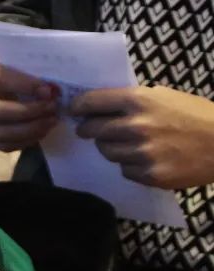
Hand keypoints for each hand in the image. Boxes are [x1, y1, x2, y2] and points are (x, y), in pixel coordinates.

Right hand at [0, 54, 58, 151]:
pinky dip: (26, 140)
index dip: (25, 86)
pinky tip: (42, 130)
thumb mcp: (24, 63)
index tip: (49, 90)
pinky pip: (4, 145)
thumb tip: (52, 90)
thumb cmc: (20, 70)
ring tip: (51, 120)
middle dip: (30, 112)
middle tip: (52, 107)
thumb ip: (36, 70)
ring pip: (1, 132)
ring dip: (30, 129)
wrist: (7, 83)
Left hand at [72, 85, 213, 188]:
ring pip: (107, 151)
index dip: (79, 107)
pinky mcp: (149, 174)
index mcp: (138, 100)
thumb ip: (131, 101)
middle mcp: (135, 125)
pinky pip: (124, 170)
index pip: (91, 102)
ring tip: (131, 143)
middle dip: (90, 129)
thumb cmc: (196, 115)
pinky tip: (148, 158)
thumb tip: (98, 105)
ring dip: (112, 148)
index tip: (74, 110)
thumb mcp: (164, 96)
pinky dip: (131, 165)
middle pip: (92, 130)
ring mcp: (141, 152)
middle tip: (92, 130)